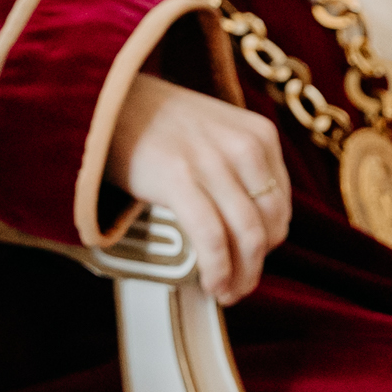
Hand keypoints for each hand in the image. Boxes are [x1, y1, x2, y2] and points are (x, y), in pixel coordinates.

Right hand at [109, 75, 291, 303]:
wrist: (110, 99)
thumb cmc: (159, 124)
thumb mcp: (217, 132)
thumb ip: (239, 169)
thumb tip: (247, 230)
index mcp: (260, 135)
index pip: (281, 206)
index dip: (269, 243)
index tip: (250, 261)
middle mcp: (243, 147)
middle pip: (269, 225)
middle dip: (256, 266)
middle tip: (239, 286)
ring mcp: (211, 162)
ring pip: (247, 236)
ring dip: (240, 276)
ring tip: (225, 291)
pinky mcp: (178, 178)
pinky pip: (212, 237)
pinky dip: (217, 268)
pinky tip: (212, 282)